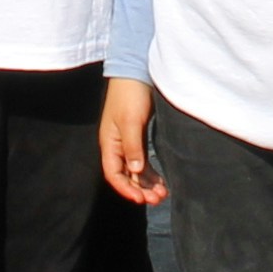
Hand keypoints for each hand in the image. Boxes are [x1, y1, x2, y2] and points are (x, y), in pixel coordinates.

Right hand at [99, 76, 164, 206]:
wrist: (137, 72)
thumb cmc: (130, 94)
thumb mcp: (130, 121)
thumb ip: (132, 147)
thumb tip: (135, 171)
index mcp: (109, 143)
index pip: (113, 174)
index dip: (126, 189)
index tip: (141, 199)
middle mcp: (117, 145)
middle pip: (126, 175)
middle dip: (140, 189)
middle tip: (158, 199)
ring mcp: (128, 142)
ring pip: (136, 170)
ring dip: (148, 183)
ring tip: (163, 194)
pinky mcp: (139, 136)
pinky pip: (143, 161)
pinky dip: (152, 172)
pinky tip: (162, 180)